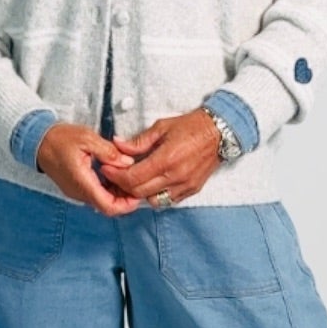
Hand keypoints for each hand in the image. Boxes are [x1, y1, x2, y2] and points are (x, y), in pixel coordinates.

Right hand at [34, 122, 145, 213]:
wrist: (38, 141)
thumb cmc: (60, 138)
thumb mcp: (87, 139)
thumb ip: (109, 152)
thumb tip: (128, 163)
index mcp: (82, 183)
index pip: (108, 206)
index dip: (127, 205)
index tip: (138, 193)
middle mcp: (79, 192)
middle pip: (108, 206)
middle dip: (126, 199)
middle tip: (138, 182)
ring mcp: (77, 192)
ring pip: (103, 201)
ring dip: (118, 193)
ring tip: (129, 176)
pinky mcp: (76, 188)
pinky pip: (96, 194)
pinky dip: (109, 188)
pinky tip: (116, 175)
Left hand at [96, 108, 221, 205]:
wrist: (219, 132)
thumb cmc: (190, 126)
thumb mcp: (161, 127)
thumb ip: (138, 141)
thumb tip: (118, 145)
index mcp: (166, 159)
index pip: (132, 177)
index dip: (115, 175)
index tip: (107, 169)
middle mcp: (175, 176)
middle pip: (139, 192)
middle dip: (122, 185)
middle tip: (115, 176)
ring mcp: (184, 186)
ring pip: (152, 200)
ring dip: (140, 193)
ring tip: (135, 181)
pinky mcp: (191, 190)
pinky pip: (168, 201)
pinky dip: (156, 195)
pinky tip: (152, 184)